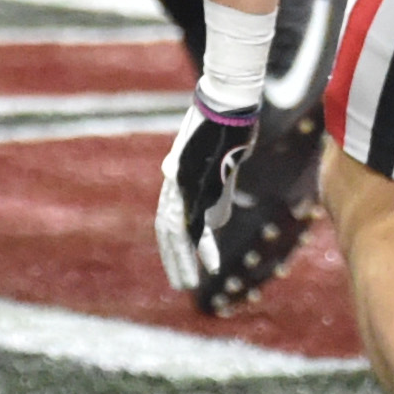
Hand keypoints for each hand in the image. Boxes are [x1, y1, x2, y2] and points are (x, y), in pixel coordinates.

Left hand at [153, 94, 294, 313]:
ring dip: (183, 261)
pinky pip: (195, 222)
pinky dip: (203, 246)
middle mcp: (175, 188)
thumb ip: (212, 190)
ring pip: (177, 234)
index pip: (170, 222)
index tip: (189, 266)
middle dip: (175, 260)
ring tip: (188, 284)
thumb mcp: (214, 161)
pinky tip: (211, 263)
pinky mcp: (195, 187)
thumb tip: (215, 222)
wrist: (225, 108)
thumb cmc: (224, 127)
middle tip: (182, 285)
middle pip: (169, 233)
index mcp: (176, 182)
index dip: (176, 246)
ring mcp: (183, 188)